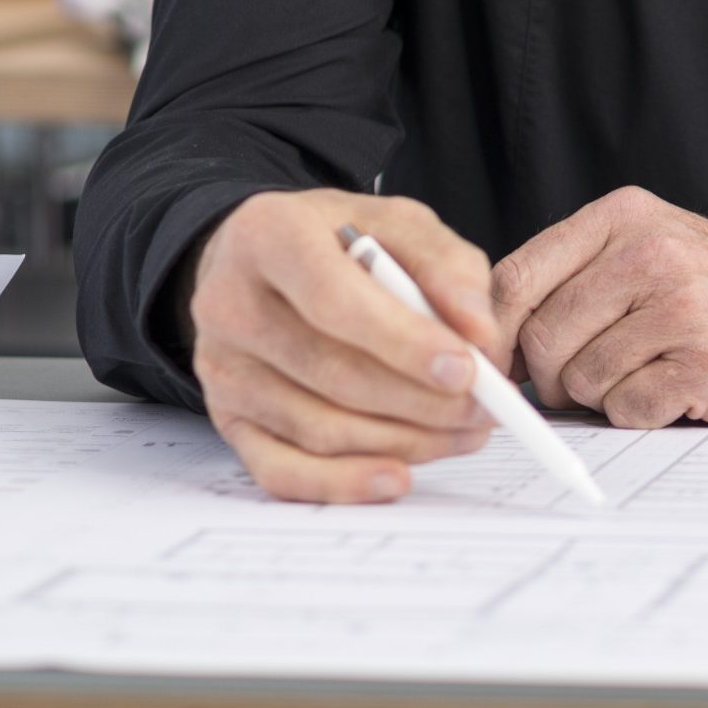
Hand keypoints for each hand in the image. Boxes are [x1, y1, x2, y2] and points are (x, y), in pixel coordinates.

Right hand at [184, 189, 508, 503]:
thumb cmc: (337, 241)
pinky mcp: (226, 419)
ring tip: (463, 431)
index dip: (404, 342)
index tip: (466, 368)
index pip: (335, 301)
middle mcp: (231, 304)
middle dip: (421, 401)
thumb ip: (447, 267)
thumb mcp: (398, 224)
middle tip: (484, 408)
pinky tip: (397, 477)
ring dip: (403, 441)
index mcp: (269, 236)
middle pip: (331, 373)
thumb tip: (480, 335)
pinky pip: (282, 470)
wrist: (260, 260)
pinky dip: (344, 483)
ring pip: (318, 428)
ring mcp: (223, 369)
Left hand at [489, 187, 707, 427]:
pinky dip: (639, 411)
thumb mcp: (641, 250)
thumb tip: (485, 336)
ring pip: (580, 378)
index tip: (496, 364)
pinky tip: (671, 387)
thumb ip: (569, 276)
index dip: (494, 333)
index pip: (516, 277)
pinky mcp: (705, 359)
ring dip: (601, 394)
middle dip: (550, 375)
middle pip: (542, 337)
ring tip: (644, 370)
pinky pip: (626, 407)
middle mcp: (652, 252)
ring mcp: (682, 304)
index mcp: (624, 217)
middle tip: (583, 377)